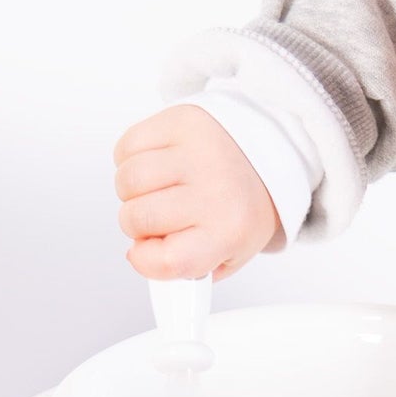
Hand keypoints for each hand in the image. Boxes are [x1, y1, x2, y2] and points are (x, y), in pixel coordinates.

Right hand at [114, 104, 280, 280]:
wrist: (269, 152)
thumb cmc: (243, 204)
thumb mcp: (232, 252)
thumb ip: (191, 271)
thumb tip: (150, 275)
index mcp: (228, 230)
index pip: (165, 260)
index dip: (147, 260)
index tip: (148, 252)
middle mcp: (213, 189)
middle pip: (135, 218)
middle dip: (138, 223)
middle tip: (161, 216)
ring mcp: (196, 151)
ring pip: (126, 181)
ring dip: (132, 190)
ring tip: (159, 188)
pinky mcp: (181, 121)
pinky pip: (127, 146)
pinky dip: (131, 157)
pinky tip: (158, 163)